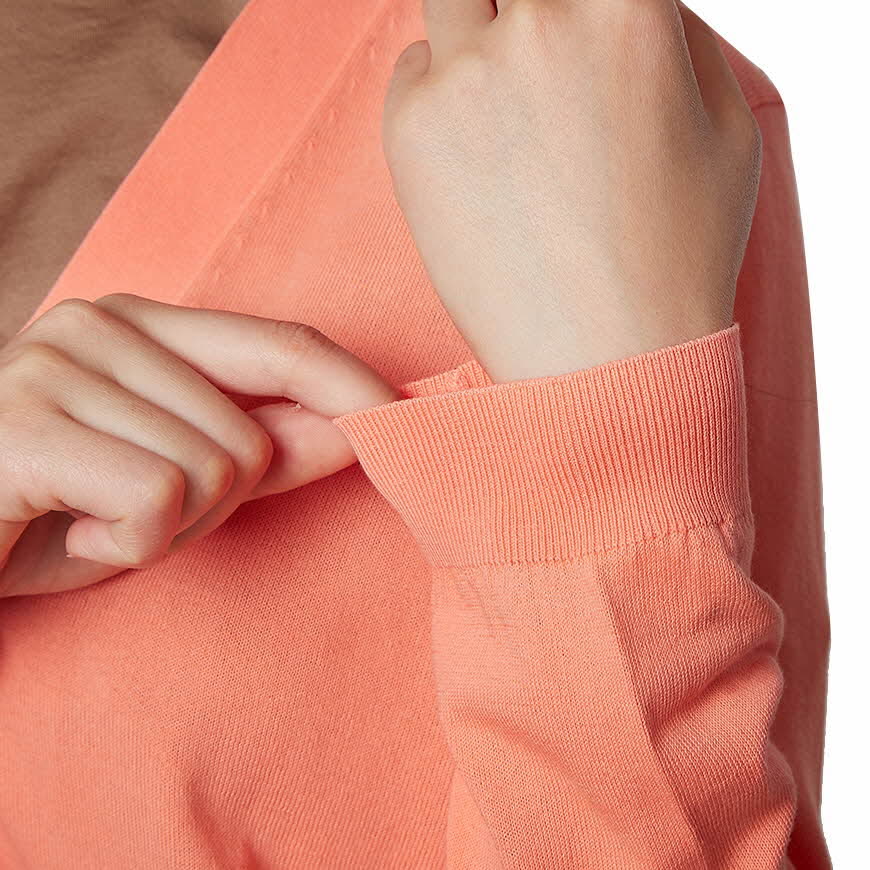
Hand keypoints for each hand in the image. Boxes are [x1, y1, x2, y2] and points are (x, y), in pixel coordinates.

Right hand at [0, 295, 397, 596]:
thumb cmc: (53, 513)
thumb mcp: (175, 484)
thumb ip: (267, 450)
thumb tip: (361, 425)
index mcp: (141, 325)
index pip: (281, 343)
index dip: (351, 385)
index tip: (407, 415)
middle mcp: (100, 324)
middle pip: (255, 433)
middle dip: (216, 503)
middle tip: (133, 513)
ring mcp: (57, 365)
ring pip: (215, 470)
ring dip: (170, 528)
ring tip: (94, 520)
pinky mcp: (27, 424)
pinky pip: (158, 502)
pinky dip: (127, 548)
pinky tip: (66, 534)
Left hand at [383, 0, 760, 381]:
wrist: (607, 360)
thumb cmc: (675, 257)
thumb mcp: (727, 127)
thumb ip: (675, 35)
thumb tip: (621, 4)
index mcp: (627, 8)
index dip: (571, 6)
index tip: (563, 33)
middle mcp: (540, 25)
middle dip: (521, 13)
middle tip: (532, 68)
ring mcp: (466, 77)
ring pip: (452, 1)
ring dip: (477, 34)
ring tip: (505, 103)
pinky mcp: (411, 131)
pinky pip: (412, 70)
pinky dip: (438, 93)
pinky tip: (474, 155)